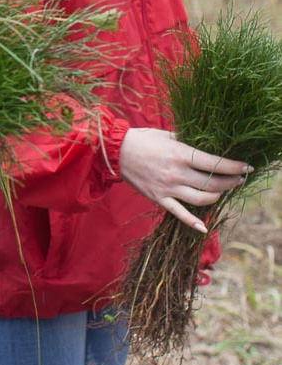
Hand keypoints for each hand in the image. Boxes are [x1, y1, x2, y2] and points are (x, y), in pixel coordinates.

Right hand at [119, 127, 251, 232]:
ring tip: (223, 192)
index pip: (214, 163)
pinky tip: (204, 228)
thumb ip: (188, 142)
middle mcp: (176, 172)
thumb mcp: (168, 135)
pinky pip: (179, 213)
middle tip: (239, 179)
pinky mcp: (159, 198)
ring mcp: (168, 187)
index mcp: (180, 154)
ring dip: (217, 197)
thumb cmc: (143, 140)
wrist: (117, 151)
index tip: (247, 167)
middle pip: (212, 183)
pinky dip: (193, 223)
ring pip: (201, 199)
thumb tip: (209, 147)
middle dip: (230, 182)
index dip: (234, 166)